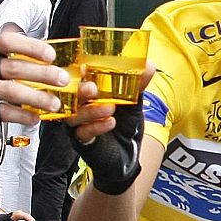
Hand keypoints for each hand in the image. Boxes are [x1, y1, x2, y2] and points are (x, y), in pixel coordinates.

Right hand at [0, 33, 77, 121]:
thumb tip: (39, 55)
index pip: (5, 42)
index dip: (30, 47)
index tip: (51, 55)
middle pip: (10, 67)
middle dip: (41, 74)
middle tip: (62, 79)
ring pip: (7, 91)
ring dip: (35, 98)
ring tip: (54, 103)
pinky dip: (20, 116)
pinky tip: (34, 118)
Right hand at [73, 65, 153, 195]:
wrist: (129, 156)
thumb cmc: (126, 127)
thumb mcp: (134, 104)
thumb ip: (137, 85)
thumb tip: (149, 64)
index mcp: (90, 94)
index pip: (79, 79)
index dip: (79, 72)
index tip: (85, 66)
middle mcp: (80, 107)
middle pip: (71, 96)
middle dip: (81, 90)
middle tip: (92, 88)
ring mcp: (78, 125)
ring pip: (74, 115)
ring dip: (91, 111)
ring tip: (111, 108)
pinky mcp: (82, 141)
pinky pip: (83, 133)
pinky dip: (96, 127)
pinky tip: (110, 123)